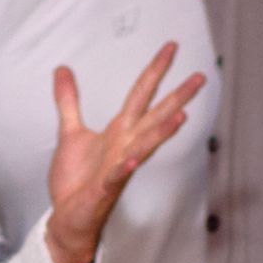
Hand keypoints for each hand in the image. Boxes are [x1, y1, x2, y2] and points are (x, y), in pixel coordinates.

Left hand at [44, 44, 205, 262]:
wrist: (68, 215)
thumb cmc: (75, 179)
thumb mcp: (69, 132)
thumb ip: (68, 101)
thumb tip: (62, 69)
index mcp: (119, 131)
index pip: (141, 94)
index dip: (155, 70)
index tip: (171, 46)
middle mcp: (125, 145)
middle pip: (154, 116)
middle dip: (176, 97)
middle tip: (200, 77)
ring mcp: (118, 167)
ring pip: (145, 146)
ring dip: (161, 133)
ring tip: (182, 116)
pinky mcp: (104, 188)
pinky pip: (117, 176)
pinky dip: (125, 168)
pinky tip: (134, 159)